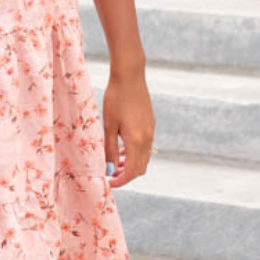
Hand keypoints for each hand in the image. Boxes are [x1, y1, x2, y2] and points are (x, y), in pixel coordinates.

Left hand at [103, 65, 153, 187]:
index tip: (108, 182)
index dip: (120, 181)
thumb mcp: (109, 126)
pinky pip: (145, 147)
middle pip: (140, 168)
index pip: (132, 171)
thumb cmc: (115, 99)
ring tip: (115, 162)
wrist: (130, 77)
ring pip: (144, 158)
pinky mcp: (150, 124)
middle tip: (110, 173)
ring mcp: (151, 131)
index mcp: (137, 141)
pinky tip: (122, 148)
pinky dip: (135, 153)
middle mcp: (147, 138)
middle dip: (126, 175)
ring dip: (131, 164)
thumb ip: (110, 149)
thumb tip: (110, 169)